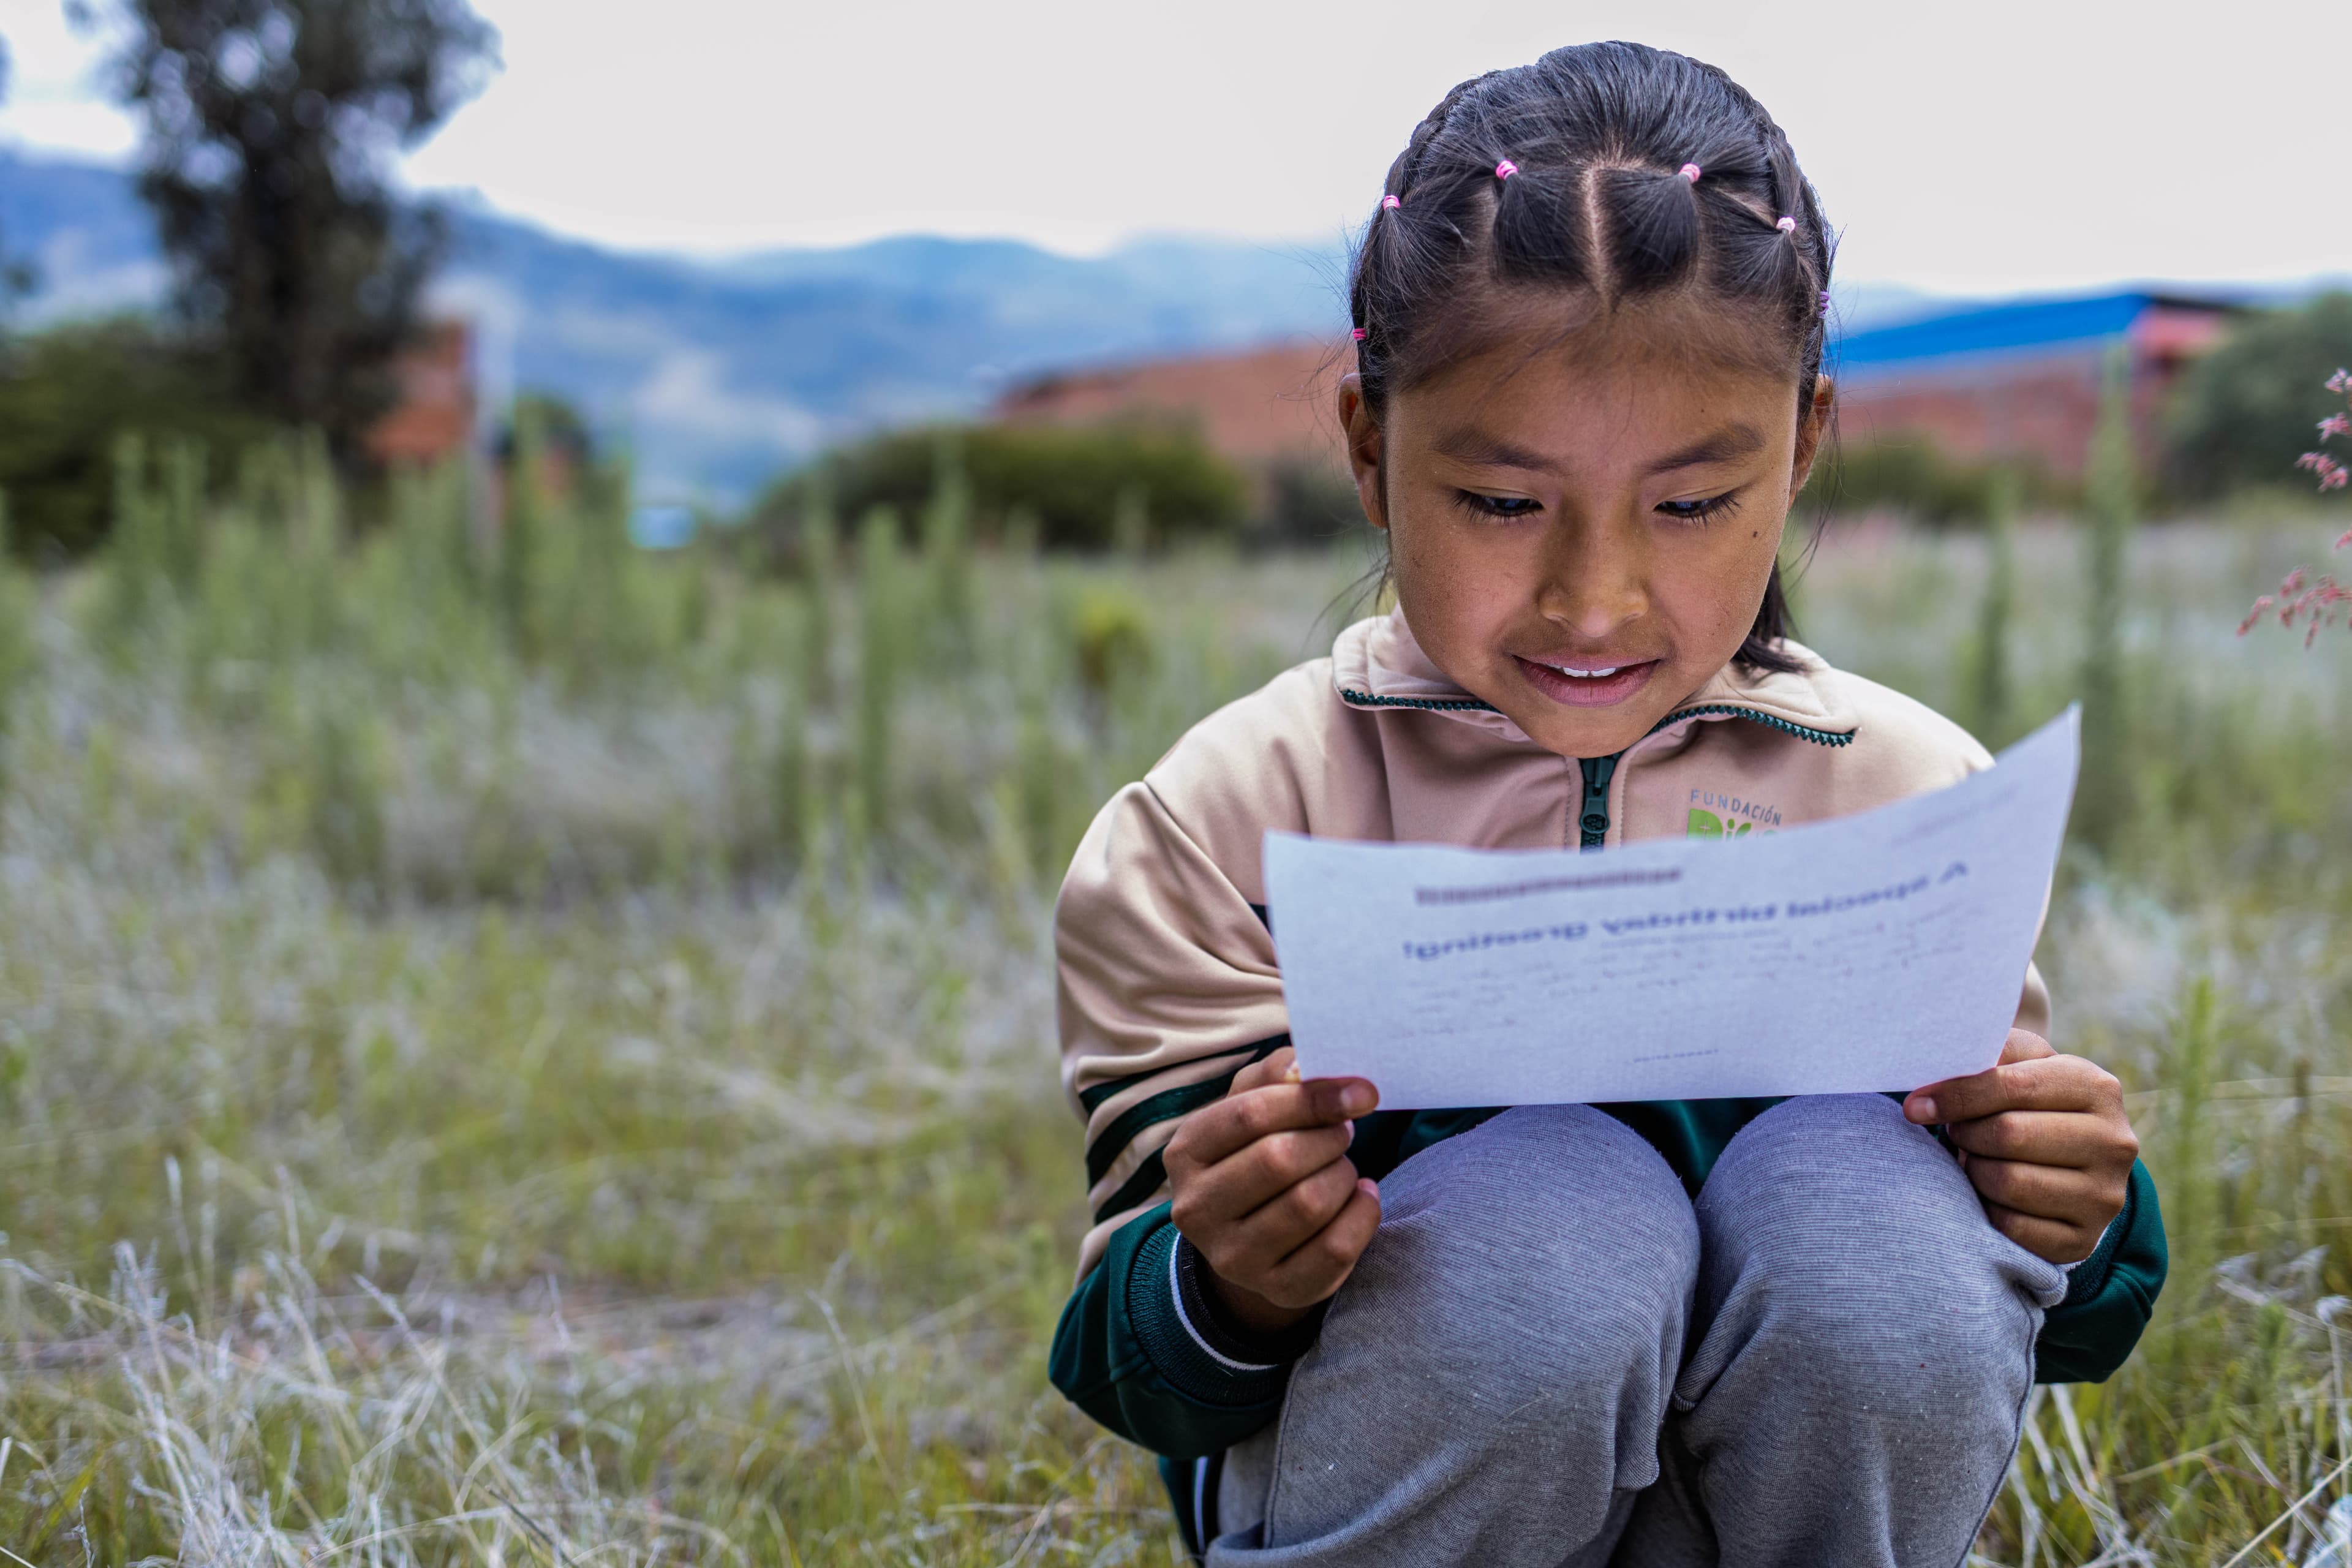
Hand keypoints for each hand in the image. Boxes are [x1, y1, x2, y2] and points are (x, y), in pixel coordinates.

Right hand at [1163, 1046, 1382, 1335]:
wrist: (1250, 1235)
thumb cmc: (1256, 1151)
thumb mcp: (1253, 1104)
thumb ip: (1277, 1074)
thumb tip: (1306, 1066)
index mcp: (1185, 1152)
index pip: (1250, 1114)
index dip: (1312, 1099)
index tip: (1361, 1092)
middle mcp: (1197, 1209)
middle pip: (1279, 1160)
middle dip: (1329, 1139)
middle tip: (1345, 1132)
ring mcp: (1233, 1257)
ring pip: (1309, 1205)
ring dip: (1345, 1175)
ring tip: (1344, 1166)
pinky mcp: (1276, 1289)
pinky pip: (1335, 1250)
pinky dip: (1363, 1215)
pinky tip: (1362, 1198)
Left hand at [1905, 1029, 2137, 1264]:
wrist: (2071, 1164)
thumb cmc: (2033, 1103)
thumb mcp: (2023, 1065)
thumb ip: (1991, 1053)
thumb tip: (1948, 1058)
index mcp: (2098, 1087)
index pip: (2011, 1084)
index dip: (1955, 1094)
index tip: (1916, 1104)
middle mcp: (2114, 1142)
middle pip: (2008, 1135)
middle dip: (1966, 1133)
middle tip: (1957, 1133)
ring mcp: (2104, 1196)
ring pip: (2008, 1182)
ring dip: (1974, 1171)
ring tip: (1975, 1159)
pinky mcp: (2083, 1239)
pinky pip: (2011, 1226)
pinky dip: (1986, 1209)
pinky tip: (1988, 1193)